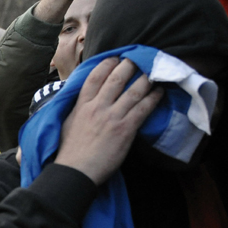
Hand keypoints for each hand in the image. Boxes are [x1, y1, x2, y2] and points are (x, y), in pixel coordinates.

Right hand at [54, 58, 163, 184]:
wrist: (76, 169)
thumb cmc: (70, 149)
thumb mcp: (68, 121)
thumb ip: (77, 107)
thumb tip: (83, 99)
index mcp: (82, 104)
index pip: (95, 76)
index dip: (106, 64)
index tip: (115, 58)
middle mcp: (97, 106)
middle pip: (116, 79)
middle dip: (128, 65)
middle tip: (137, 58)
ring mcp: (112, 117)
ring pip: (132, 91)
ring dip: (145, 78)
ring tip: (153, 71)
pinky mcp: (125, 129)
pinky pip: (143, 109)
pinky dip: (153, 98)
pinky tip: (159, 91)